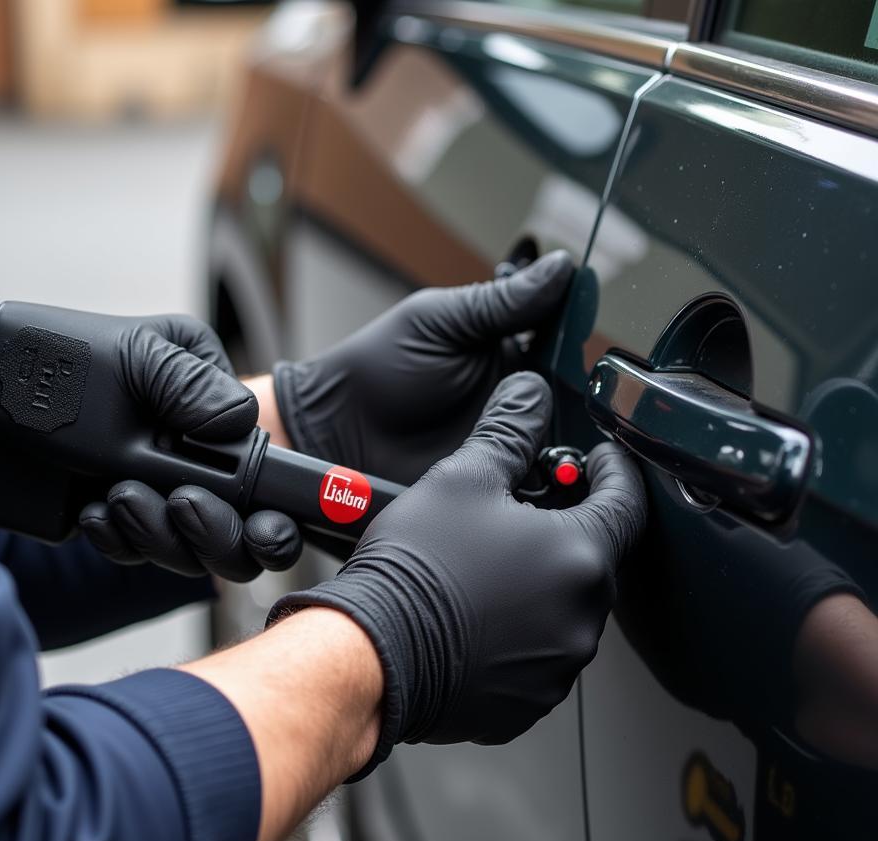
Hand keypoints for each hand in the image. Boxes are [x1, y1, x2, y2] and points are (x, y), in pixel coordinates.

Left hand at [77, 313, 301, 579]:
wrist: (20, 372)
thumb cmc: (97, 349)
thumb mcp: (149, 349)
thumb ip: (192, 382)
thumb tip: (232, 422)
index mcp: (232, 437)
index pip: (278, 499)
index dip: (278, 526)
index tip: (263, 526)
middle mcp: (207, 479)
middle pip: (236, 547)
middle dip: (214, 534)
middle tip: (182, 501)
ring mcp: (163, 504)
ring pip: (185, 556)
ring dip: (161, 537)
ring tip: (122, 498)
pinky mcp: (123, 521)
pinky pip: (131, 551)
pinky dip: (117, 540)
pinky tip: (95, 515)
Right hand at [269, 372, 646, 774]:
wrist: (370, 654)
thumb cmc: (415, 568)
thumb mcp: (463, 479)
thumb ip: (509, 433)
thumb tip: (529, 394)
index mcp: (580, 558)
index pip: (627, 502)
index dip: (613, 471)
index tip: (598, 461)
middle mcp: (582, 619)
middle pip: (593, 558)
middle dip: (565, 529)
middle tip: (521, 513)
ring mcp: (557, 668)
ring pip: (564, 609)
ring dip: (540, 585)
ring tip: (487, 568)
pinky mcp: (528, 703)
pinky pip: (538, 657)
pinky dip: (519, 634)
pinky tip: (476, 616)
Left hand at [272, 251, 573, 483]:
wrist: (334, 430)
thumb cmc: (377, 367)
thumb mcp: (439, 322)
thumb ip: (501, 302)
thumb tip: (563, 265)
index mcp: (507, 355)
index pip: (563, 346)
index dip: (583, 347)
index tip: (594, 350)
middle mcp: (515, 401)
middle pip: (575, 403)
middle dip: (588, 405)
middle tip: (593, 406)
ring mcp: (507, 445)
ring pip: (563, 447)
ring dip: (573, 446)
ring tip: (580, 444)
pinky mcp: (492, 483)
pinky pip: (533, 486)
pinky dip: (548, 482)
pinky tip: (555, 476)